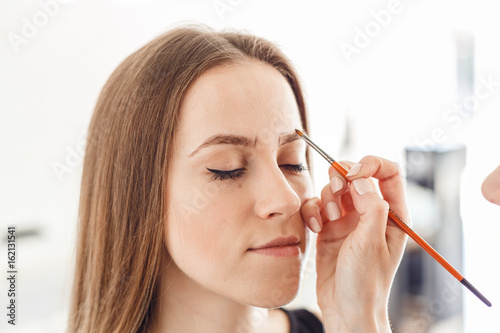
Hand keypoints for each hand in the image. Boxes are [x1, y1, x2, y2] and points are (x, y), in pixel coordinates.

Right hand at [301, 155, 409, 331]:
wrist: (345, 309)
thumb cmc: (366, 282)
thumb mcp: (372, 242)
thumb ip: (370, 206)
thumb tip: (360, 179)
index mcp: (392, 215)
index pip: (388, 173)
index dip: (370, 164)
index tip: (353, 173)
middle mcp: (370, 213)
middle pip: (356, 176)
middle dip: (342, 177)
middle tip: (336, 190)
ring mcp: (348, 220)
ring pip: (334, 189)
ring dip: (327, 198)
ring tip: (328, 220)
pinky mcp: (328, 229)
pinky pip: (318, 206)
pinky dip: (313, 211)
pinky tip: (316, 228)